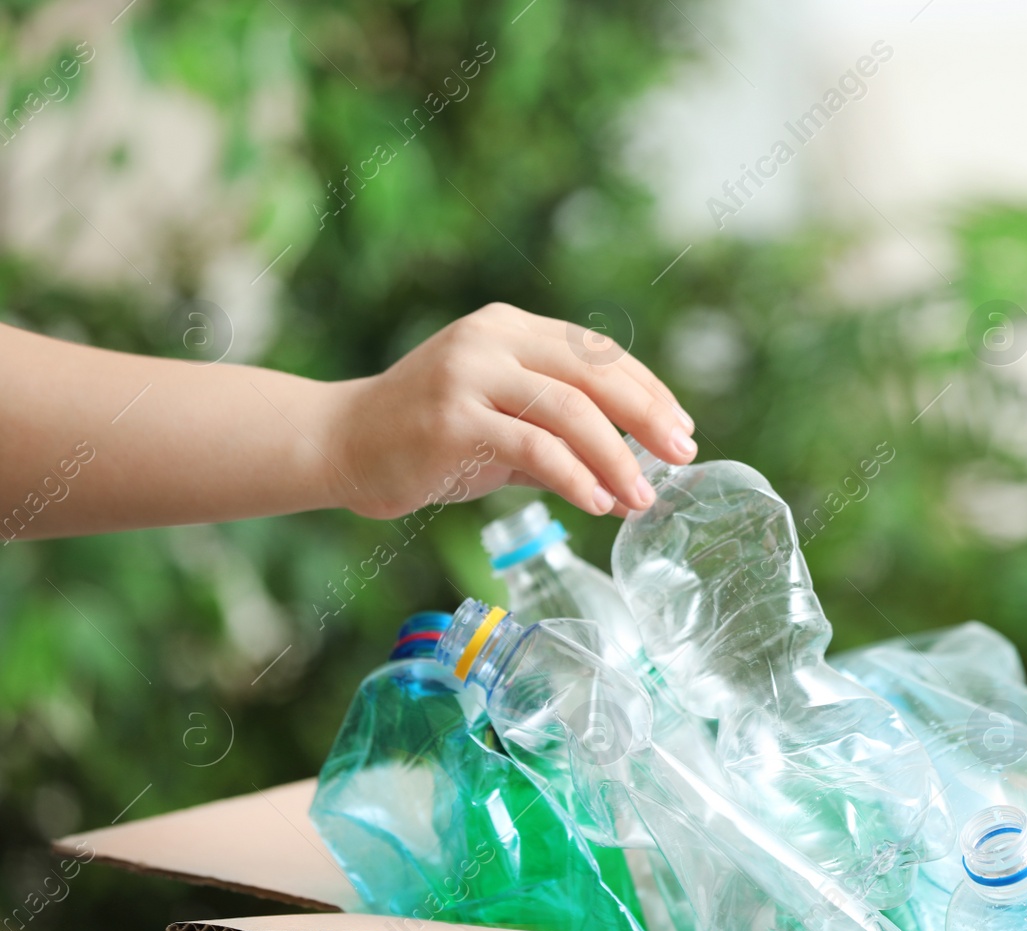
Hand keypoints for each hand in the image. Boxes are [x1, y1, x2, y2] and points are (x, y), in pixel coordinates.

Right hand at [328, 303, 697, 518]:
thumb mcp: (503, 416)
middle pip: (594, 372)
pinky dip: (574, 478)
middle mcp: (492, 340)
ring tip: (642, 498)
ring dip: (617, 459)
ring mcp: (470, 375)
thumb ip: (562, 429)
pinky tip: (598, 504)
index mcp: (511, 328)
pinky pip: (533, 448)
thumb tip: (637, 468)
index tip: (681, 428)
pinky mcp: (452, 420)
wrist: (342, 444)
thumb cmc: (430, 437)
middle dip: (648, 417)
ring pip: (570, 411)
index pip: (597, 352)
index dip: (648, 390)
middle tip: (682, 456)